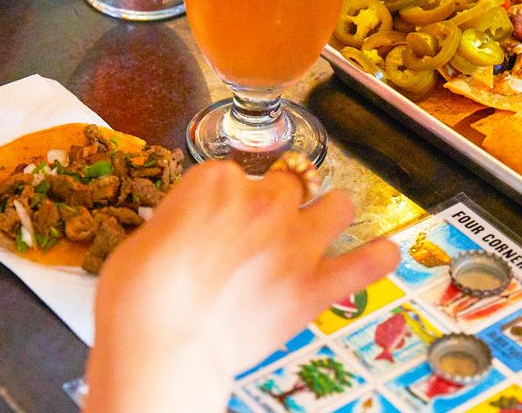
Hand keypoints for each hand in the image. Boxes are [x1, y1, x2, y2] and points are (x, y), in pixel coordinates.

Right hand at [85, 162, 398, 412]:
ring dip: (330, 214)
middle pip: (287, 183)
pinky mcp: (314, 287)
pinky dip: (377, 259)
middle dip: (278, 202)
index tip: (218, 218)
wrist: (161, 348)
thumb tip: (185, 230)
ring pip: (337, 206)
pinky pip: (366, 264)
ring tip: (320, 229)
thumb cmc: (137, 299)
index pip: (231, 173)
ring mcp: (295, 243)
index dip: (226, 198)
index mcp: (216, 183)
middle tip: (263, 229)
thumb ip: (178, 223)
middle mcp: (263, 202)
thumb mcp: (142, 241)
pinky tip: (383, 254)